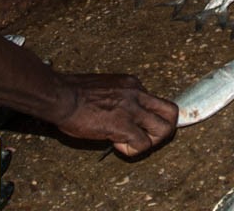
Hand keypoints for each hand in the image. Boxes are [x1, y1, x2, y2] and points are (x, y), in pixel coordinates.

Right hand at [52, 73, 177, 156]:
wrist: (61, 96)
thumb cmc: (74, 93)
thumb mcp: (105, 88)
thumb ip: (119, 98)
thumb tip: (122, 113)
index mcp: (132, 84)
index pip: (156, 101)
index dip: (148, 117)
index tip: (134, 124)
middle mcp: (137, 93)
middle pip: (171, 112)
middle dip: (164, 129)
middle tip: (147, 137)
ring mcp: (132, 109)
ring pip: (164, 128)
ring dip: (152, 141)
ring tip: (133, 144)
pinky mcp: (123, 125)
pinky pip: (143, 143)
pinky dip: (133, 150)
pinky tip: (117, 145)